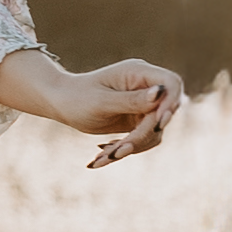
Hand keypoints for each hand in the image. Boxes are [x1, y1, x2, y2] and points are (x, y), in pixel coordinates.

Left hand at [65, 59, 184, 166]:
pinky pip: (142, 139)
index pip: (170, 84)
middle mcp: (145, 87)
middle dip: (141, 136)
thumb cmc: (77, 97)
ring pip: (154, 131)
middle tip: (116, 152)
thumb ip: (132, 100)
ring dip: (132, 147)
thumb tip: (161, 93)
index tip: (159, 123)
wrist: (61, 103)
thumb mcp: (102, 102)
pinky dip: (125, 149)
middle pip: (162, 114)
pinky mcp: (137, 120)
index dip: (171, 104)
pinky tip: (102, 156)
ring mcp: (143, 104)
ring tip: (101, 159)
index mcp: (138, 72)